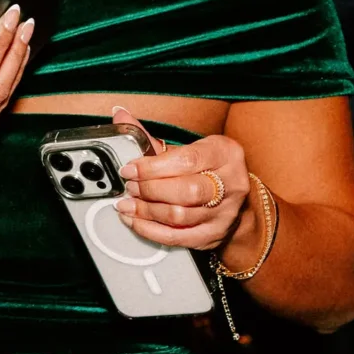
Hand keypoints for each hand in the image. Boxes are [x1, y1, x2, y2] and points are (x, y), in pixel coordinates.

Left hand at [107, 107, 248, 253]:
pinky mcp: (214, 235)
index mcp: (225, 153)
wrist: (233, 200)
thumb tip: (120, 116)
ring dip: (146, 210)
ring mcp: (225, 212)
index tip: (130, 169)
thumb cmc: (205, 169)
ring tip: (127, 204)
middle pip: (186, 190)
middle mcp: (231, 183)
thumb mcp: (187, 148)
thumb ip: (151, 137)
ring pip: (180, 215)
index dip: (152, 167)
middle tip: (130, 187)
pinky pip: (177, 237)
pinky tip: (134, 221)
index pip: (187, 160)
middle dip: (149, 189)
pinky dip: (150, 230)